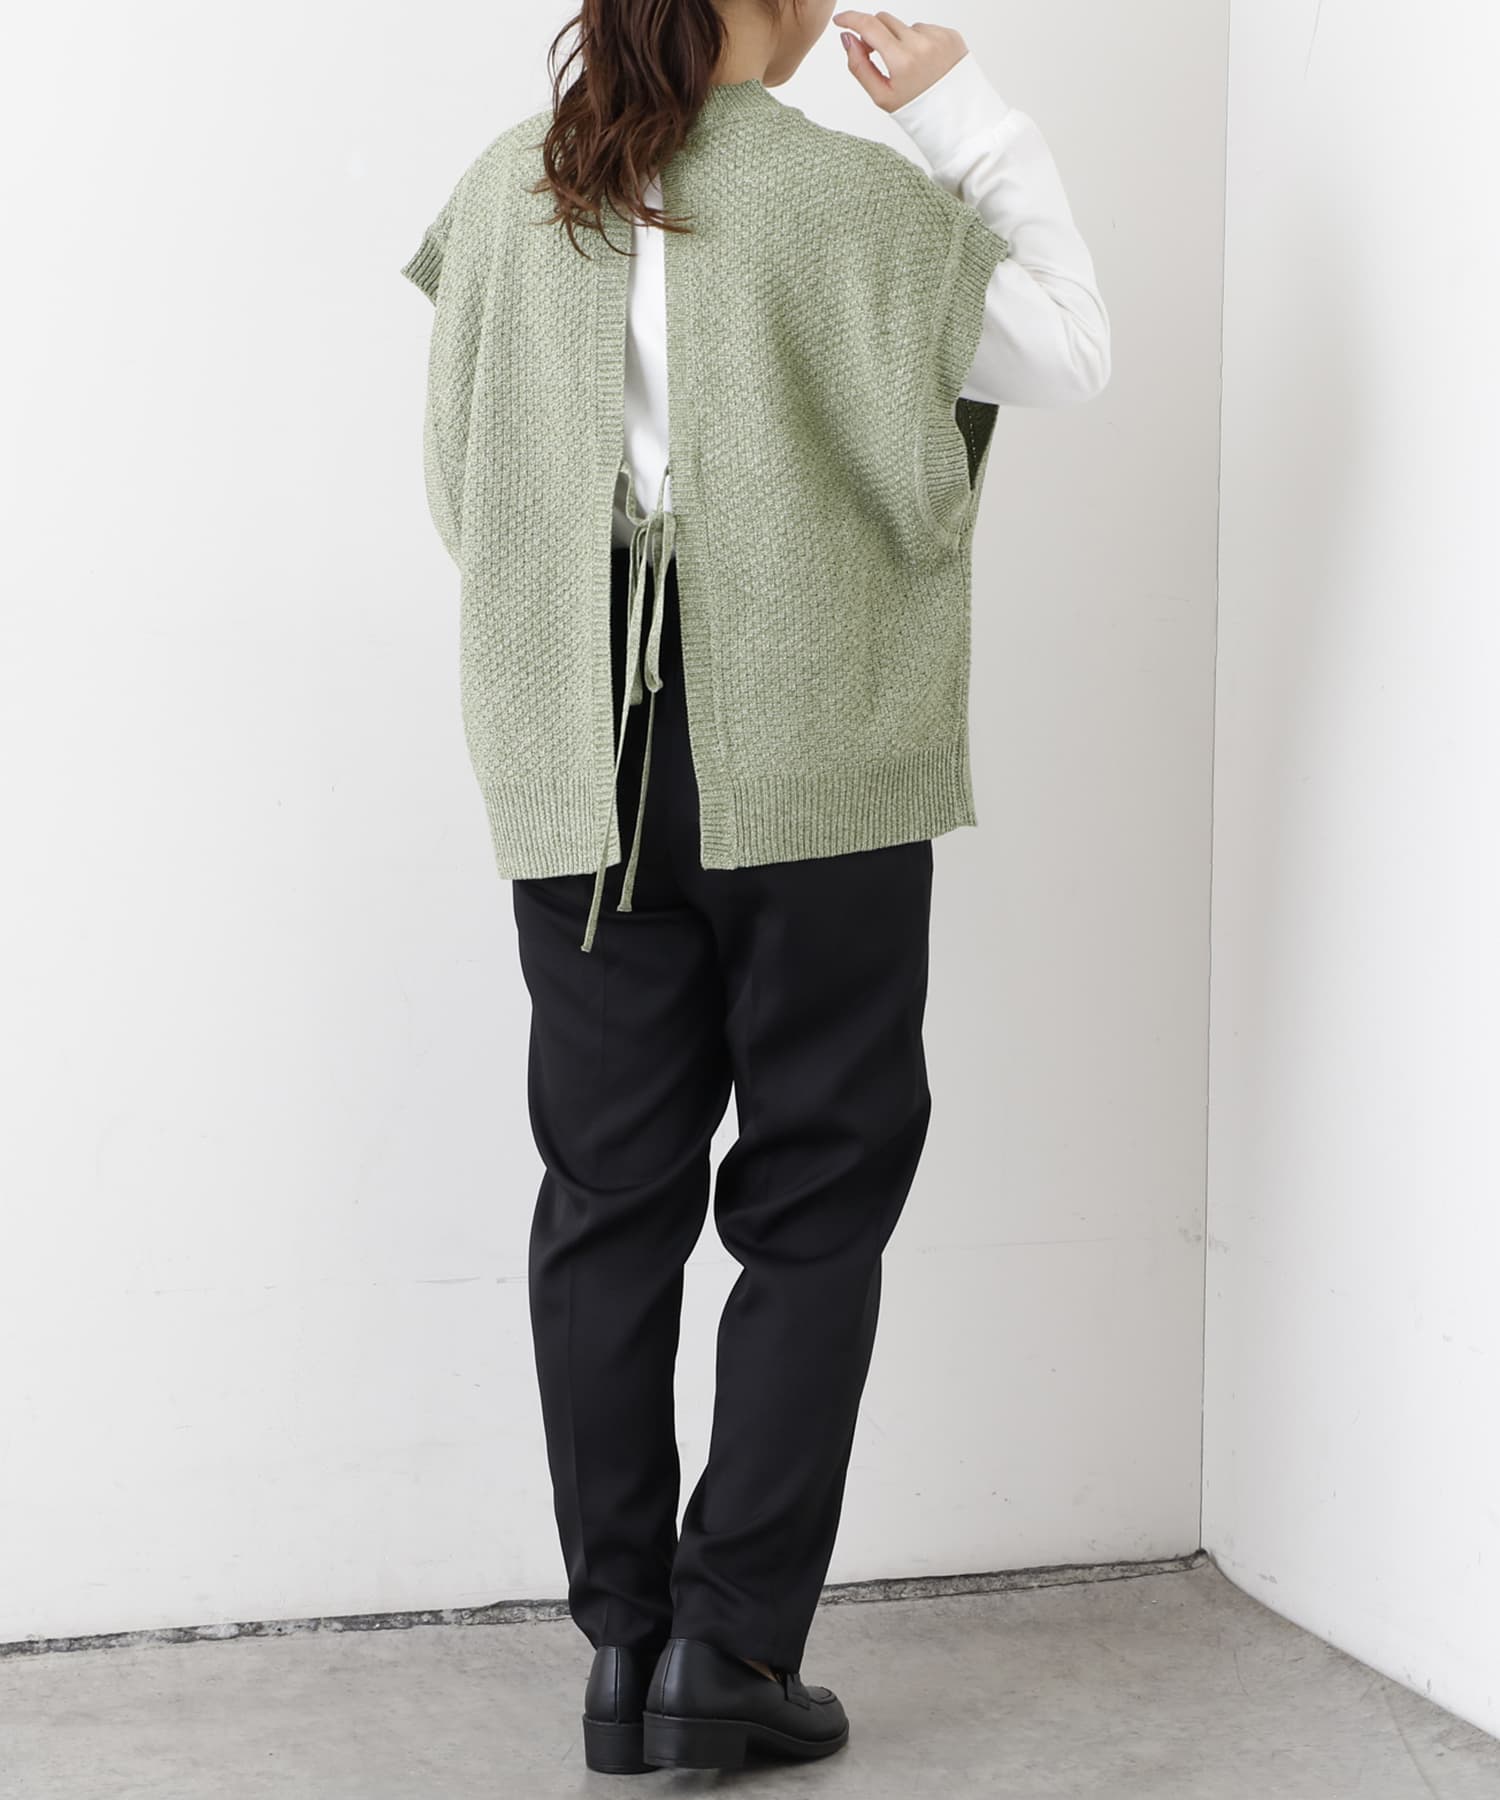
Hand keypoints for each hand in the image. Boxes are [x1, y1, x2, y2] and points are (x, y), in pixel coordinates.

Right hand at [832, 11, 968, 111]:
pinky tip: (926, 64)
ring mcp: (938, 37)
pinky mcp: (951, 35)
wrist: (958, 119)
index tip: (841, 20)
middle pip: (885, 20)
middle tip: (874, 53)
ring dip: (900, 41)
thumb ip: (860, 66)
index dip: (851, 19)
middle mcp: (922, 44)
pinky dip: (920, 42)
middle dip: (874, 32)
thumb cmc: (919, 110)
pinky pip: (926, 29)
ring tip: (910, 69)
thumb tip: (847, 39)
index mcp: (902, 61)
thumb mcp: (882, 96)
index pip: (869, 26)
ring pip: (906, 26)